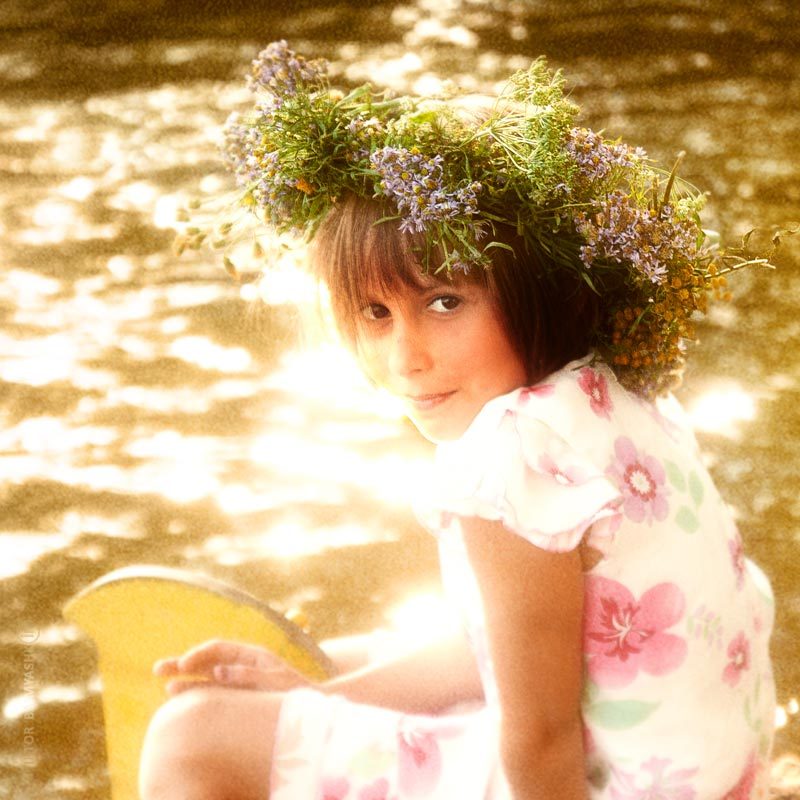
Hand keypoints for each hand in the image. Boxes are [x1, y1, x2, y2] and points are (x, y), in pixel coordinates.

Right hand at [153, 639, 312, 694]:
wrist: (310, 704)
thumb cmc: (294, 690)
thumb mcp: (272, 680)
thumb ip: (246, 674)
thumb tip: (219, 671)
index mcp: (251, 654)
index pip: (218, 649)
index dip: (199, 655)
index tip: (184, 665)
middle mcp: (242, 665)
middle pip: (207, 661)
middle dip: (183, 663)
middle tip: (158, 668)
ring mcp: (239, 681)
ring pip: (206, 678)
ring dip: (187, 681)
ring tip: (167, 685)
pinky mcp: (238, 697)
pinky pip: (214, 693)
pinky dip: (197, 695)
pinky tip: (182, 698)